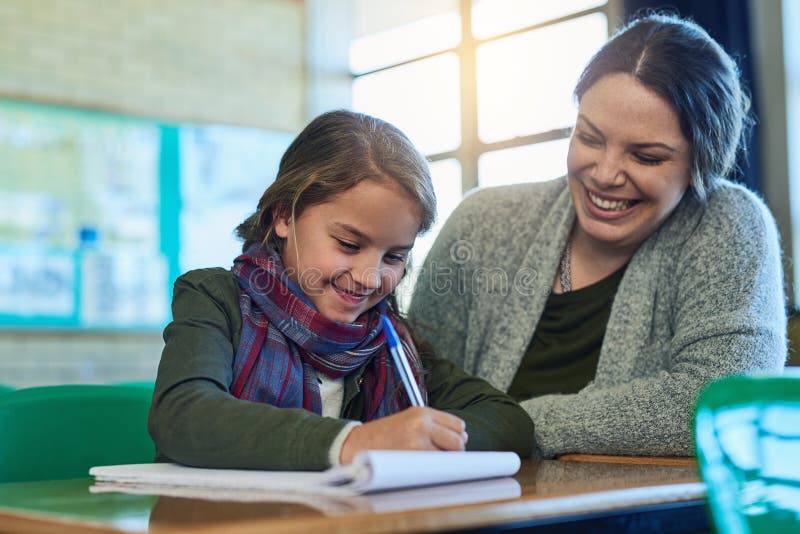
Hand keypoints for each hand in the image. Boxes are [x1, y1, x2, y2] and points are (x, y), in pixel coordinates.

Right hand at [339, 407, 467, 463]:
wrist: (357, 444)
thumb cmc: (382, 435)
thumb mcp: (407, 420)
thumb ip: (431, 425)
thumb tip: (458, 440)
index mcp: (422, 412)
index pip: (458, 424)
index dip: (458, 437)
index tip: (452, 444)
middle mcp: (422, 424)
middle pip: (457, 441)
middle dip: (454, 451)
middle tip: (443, 456)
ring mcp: (418, 440)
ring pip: (448, 455)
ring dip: (443, 461)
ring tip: (428, 461)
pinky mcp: (413, 456)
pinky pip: (435, 466)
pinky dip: (433, 469)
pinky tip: (421, 467)